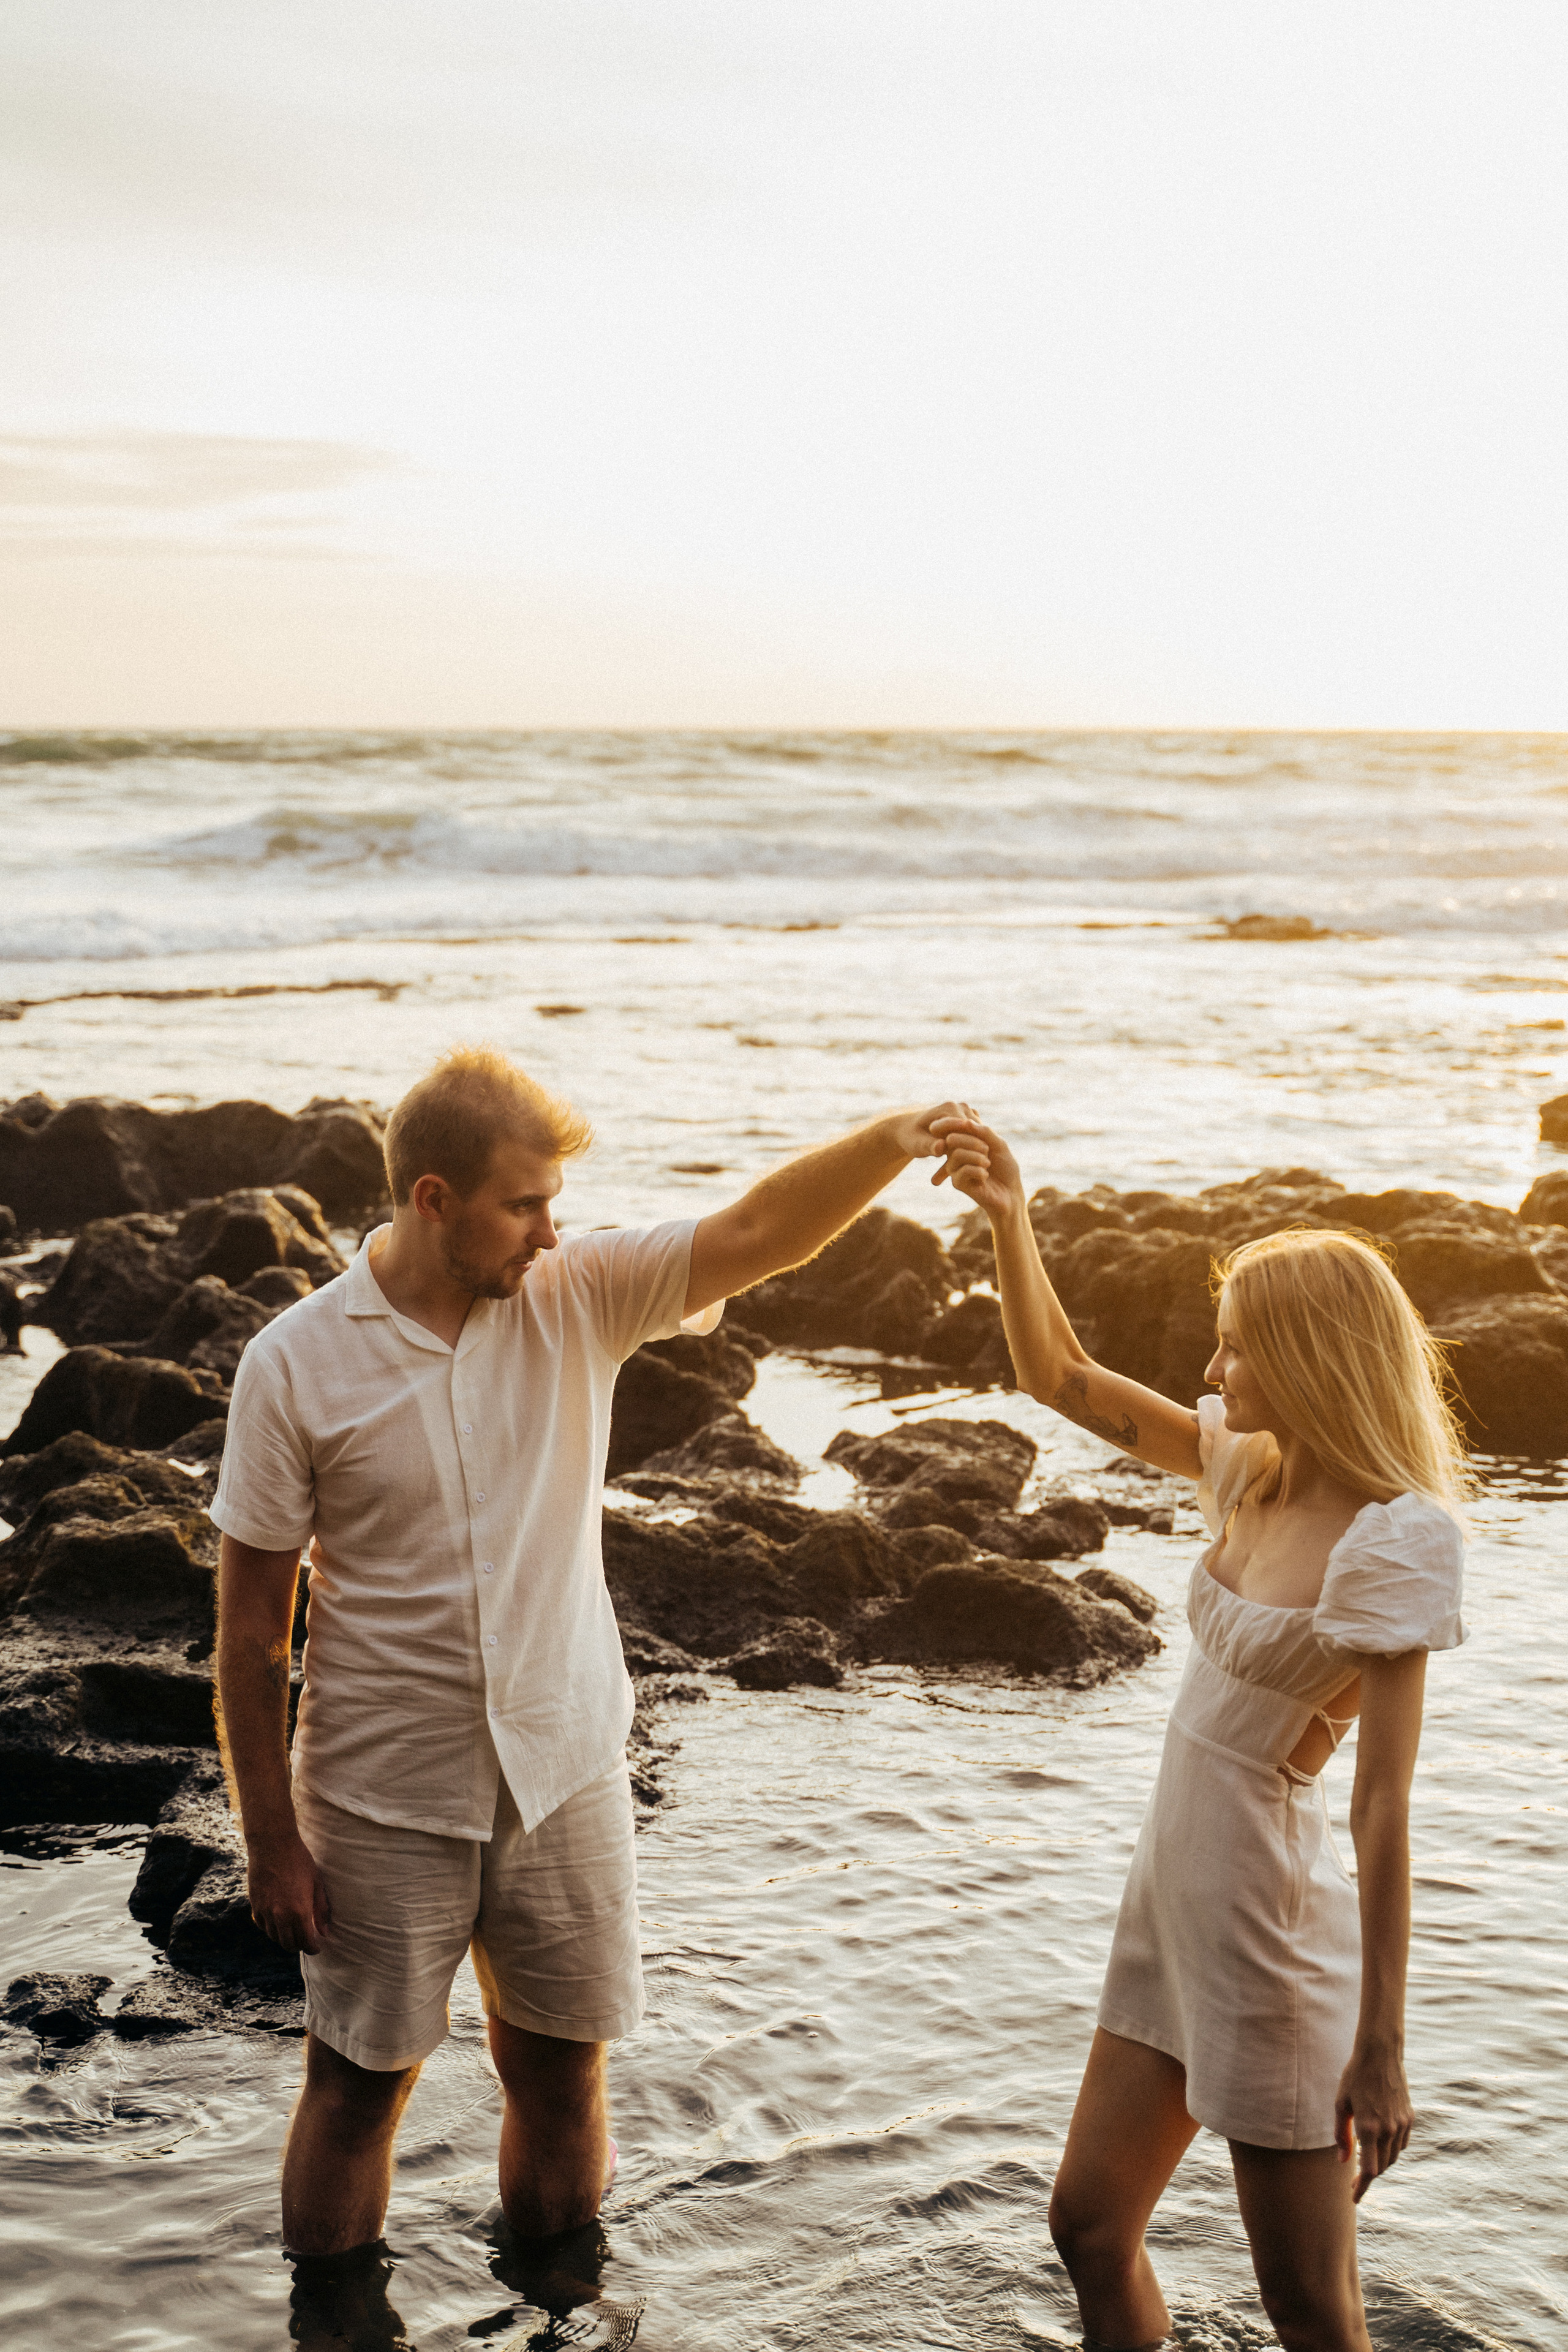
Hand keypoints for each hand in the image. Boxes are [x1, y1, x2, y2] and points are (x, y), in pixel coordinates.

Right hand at [247, 1830, 331, 1955]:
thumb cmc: (299, 1860)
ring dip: (284, 1938)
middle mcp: (280, 1916)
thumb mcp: (316, 1883)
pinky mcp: (254, 1905)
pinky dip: (271, 1929)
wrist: (272, 1844)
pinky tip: (278, 1922)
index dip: (313, 1948)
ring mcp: (265, 1912)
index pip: (306, 1942)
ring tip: (293, 1931)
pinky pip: (263, 1926)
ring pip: (274, 1937)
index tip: (317, 1947)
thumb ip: (321, 1909)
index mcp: (299, 1912)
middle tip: (306, 1940)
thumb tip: (325, 1932)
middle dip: (299, 1946)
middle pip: (288, 1945)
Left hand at [884, 1100, 979, 1182]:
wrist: (910, 1130)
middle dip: (973, 1152)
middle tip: (975, 1172)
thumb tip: (941, 1147)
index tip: (969, 1166)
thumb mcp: (917, 1145)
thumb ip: (930, 1146)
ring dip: (974, 1152)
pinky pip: (975, 1137)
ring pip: (978, 1136)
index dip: (969, 1148)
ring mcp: (968, 1113)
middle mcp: (962, 1107)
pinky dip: (971, 1150)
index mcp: (950, 1108)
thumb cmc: (911, 1138)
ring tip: (974, 1171)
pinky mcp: (970, 1121)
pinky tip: (970, 1166)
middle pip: (976, 1132)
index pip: (967, 1129)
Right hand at [928, 1115, 1024, 1219]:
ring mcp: (955, 1169)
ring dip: (977, 1157)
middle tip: (987, 1150)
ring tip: (988, 1164)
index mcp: (965, 1142)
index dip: (962, 1126)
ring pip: (957, 1154)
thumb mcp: (999, 1145)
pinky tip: (985, 1177)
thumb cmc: (1005, 1168)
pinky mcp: (957, 1183)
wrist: (1010, 1193)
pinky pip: (962, 1170)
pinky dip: (978, 1171)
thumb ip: (984, 1132)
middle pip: (952, 1139)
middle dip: (973, 1142)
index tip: (980, 1134)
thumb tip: (966, 1122)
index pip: (955, 1128)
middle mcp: (956, 1154)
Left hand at [1334, 2042, 1412, 2200]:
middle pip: (1381, 2167)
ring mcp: (1402, 2124)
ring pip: (1393, 2158)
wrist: (1380, 2054)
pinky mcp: (1409, 2118)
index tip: (1354, 2198)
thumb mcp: (1341, 2104)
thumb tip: (1342, 2161)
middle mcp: (1388, 2130)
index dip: (1362, 2188)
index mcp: (1369, 2128)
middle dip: (1368, 2177)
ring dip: (1380, 2164)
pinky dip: (1391, 2150)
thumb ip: (1341, 2134)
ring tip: (1366, 2162)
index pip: (1368, 2171)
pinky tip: (1381, 2144)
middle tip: (1354, 2180)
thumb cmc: (1355, 2076)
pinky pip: (1402, 2144)